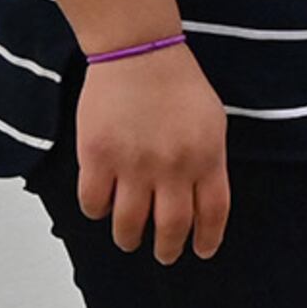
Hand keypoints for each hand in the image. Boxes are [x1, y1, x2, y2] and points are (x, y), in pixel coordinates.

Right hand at [77, 45, 230, 263]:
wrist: (138, 53)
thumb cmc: (177, 83)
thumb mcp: (212, 122)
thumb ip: (210, 161)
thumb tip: (203, 197)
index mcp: (207, 157)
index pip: (212, 213)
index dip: (207, 239)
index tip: (202, 251)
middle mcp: (173, 167)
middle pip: (171, 226)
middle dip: (167, 249)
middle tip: (163, 255)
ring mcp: (134, 164)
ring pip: (129, 223)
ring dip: (129, 238)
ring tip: (129, 240)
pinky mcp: (98, 157)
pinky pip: (94, 202)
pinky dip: (97, 212)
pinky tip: (101, 208)